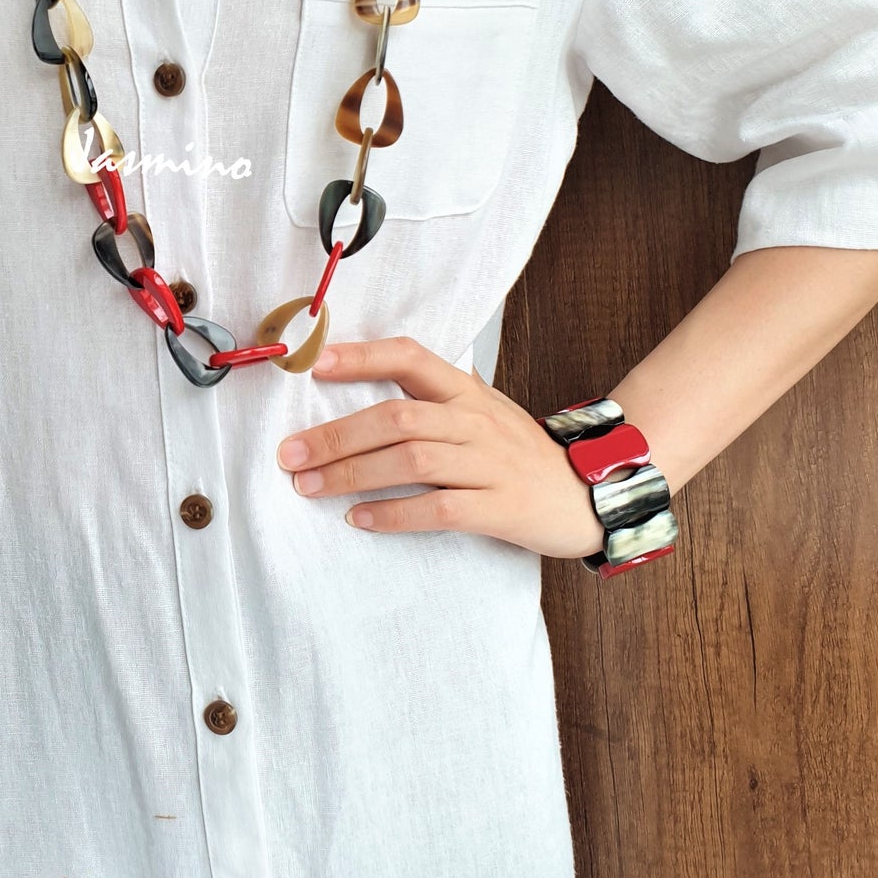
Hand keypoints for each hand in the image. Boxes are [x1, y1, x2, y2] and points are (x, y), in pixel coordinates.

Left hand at [275, 335, 611, 558]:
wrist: (588, 493)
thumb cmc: (517, 450)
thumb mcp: (479, 408)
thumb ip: (430, 394)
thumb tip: (360, 373)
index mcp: (464, 390)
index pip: (409, 357)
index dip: (361, 357)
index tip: (314, 365)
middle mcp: (474, 420)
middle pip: (397, 417)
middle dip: (336, 435)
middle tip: (289, 453)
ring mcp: (489, 463)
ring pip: (411, 461)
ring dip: (352, 474)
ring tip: (309, 486)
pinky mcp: (500, 508)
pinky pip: (440, 509)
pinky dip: (394, 514)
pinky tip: (359, 519)